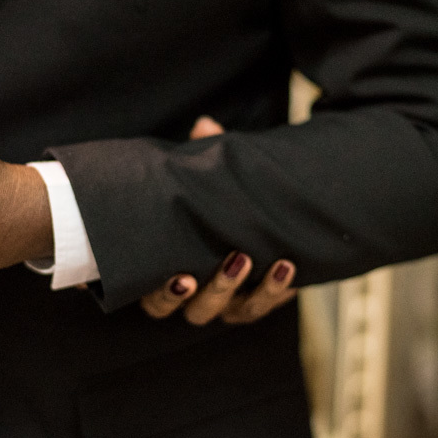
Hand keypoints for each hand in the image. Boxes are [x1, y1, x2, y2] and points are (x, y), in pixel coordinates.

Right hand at [138, 115, 298, 324]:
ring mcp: (227, 303)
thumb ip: (204, 158)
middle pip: (187, 311)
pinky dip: (273, 289)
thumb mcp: (211, 180)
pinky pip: (262, 305)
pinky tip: (285, 265)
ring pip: (225, 311)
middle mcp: (194, 296)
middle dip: (199, 292)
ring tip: (247, 256)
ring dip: (234, 288)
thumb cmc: (221, 202)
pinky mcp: (258, 301)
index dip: (159, 295)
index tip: (176, 275)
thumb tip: (205, 125)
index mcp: (168, 272)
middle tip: (211, 266)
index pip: (152, 299)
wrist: (266, 219)